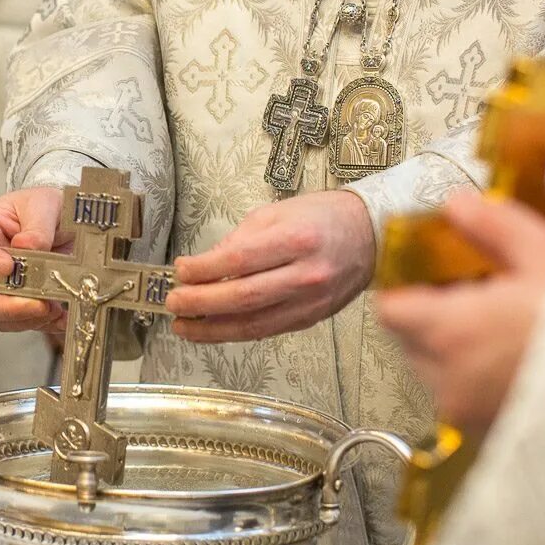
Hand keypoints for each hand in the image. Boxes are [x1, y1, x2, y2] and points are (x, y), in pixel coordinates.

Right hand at [0, 187, 71, 332]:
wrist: (65, 222)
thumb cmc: (44, 206)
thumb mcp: (45, 203)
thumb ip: (38, 224)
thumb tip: (27, 246)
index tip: (7, 265)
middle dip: (9, 308)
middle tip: (40, 304)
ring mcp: (1, 289)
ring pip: (1, 319)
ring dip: (31, 319)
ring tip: (56, 307)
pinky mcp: (21, 305)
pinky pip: (25, 324)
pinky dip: (46, 325)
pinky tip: (63, 316)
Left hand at [167, 191, 374, 342]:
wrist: (371, 236)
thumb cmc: (324, 218)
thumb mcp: (278, 213)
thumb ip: (240, 239)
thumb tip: (205, 264)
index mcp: (296, 239)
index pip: (239, 259)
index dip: (204, 269)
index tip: (180, 270)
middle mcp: (305, 274)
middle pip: (242, 296)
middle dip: (200, 303)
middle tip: (173, 302)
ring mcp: (310, 302)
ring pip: (252, 323)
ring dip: (211, 328)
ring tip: (183, 325)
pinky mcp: (310, 318)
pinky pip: (267, 330)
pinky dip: (235, 332)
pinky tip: (213, 330)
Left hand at [378, 194, 544, 437]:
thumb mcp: (542, 253)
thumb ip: (489, 226)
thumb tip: (456, 205)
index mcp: (449, 332)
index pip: (390, 310)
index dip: (406, 286)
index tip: (428, 273)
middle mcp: (448, 379)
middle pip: (408, 340)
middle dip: (432, 314)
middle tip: (476, 292)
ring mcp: (467, 411)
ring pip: (433, 370)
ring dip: (455, 346)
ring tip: (503, 324)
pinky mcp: (489, 430)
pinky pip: (462, 396)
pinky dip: (477, 375)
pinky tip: (515, 354)